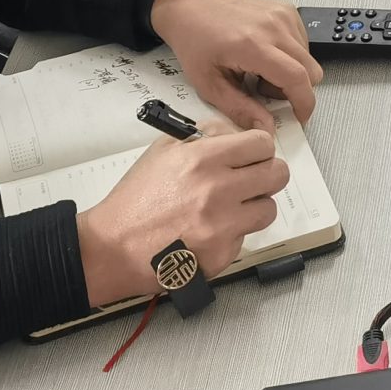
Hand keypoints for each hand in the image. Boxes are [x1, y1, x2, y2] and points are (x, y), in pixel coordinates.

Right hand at [73, 127, 288, 308]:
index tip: (253, 155)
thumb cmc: (136, 200)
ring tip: (230, 208)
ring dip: (254, 207)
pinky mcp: (222, 255)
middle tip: (251, 180)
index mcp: (203, 159)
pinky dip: (233, 234)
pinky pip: (245, 238)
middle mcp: (218, 190)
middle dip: (266, 174)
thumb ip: (205, 135)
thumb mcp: (164, 150)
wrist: (113, 248)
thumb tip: (237, 134)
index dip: (260, 149)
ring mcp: (222, 226)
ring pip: (268, 209)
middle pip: (277, 174)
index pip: (263, 144)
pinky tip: (209, 232)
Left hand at [150, 0, 322, 134]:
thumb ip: (240, 109)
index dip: (303, 103)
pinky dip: (290, 55)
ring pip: (308, 58)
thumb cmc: (195, 40)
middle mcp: (274, 26)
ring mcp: (283, 14)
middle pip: (311, 70)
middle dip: (294, 90)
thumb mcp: (209, 84)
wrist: (192, 6)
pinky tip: (265, 54)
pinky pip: (303, 41)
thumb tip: (265, 128)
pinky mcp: (286, 9)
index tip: (298, 116)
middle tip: (264, 90)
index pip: (297, 78)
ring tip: (260, 70)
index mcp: (253, 44)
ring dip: (291, 72)